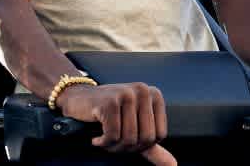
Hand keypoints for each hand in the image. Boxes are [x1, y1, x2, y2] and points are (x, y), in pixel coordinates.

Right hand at [57, 83, 175, 165]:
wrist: (77, 99)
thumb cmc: (107, 112)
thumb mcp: (133, 127)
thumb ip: (152, 146)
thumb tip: (173, 165)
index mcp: (154, 95)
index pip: (159, 136)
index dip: (141, 145)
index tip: (125, 138)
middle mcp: (143, 91)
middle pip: (145, 138)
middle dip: (127, 147)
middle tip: (111, 142)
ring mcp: (126, 94)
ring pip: (129, 139)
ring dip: (113, 147)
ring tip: (103, 139)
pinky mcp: (109, 102)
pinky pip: (113, 135)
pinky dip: (103, 142)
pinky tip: (96, 138)